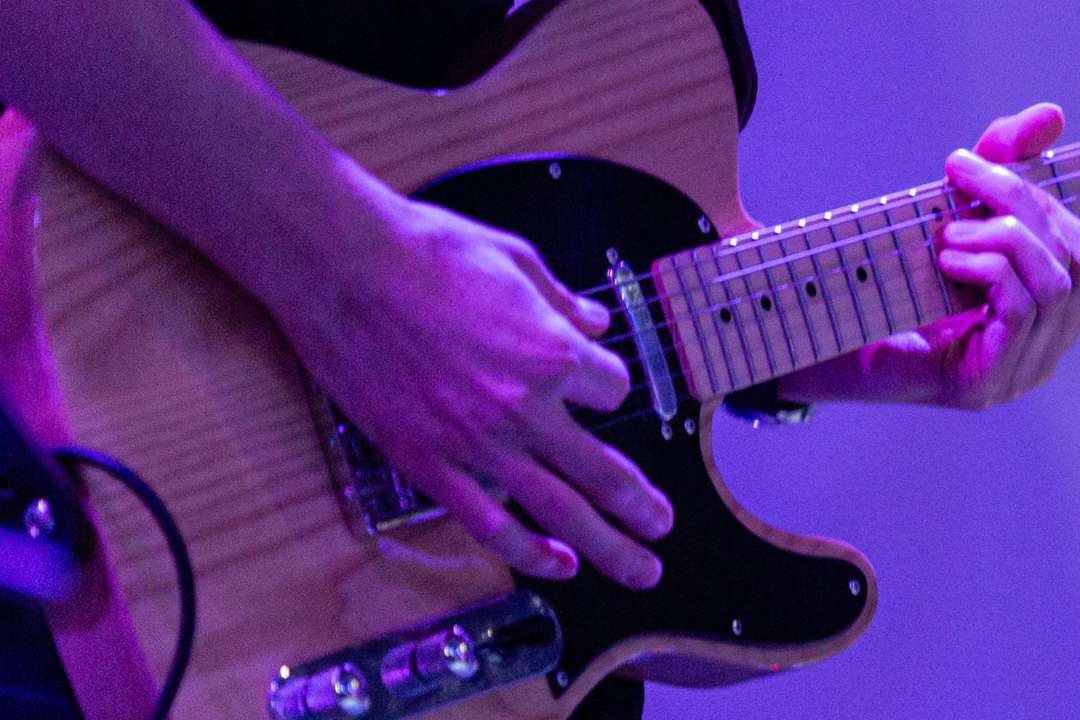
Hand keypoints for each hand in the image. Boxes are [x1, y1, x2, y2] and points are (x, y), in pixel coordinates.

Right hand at [276, 198, 672, 589]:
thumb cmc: (423, 249)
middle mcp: (524, 407)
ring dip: (609, 545)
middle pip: (605, 473)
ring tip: (639, 569)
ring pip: (559, 511)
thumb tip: (596, 323)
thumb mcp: (514, 258)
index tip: (598, 385)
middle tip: (663, 526)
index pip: (612, 390)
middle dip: (642, 507)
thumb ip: (561, 300)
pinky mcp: (428, 464)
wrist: (339, 265)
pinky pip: (489, 524)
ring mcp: (477, 443)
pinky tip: (559, 566)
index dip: (608, 385)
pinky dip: (529, 553)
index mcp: (551, 352)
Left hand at [780, 103, 1079, 407]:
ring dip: (1002, 238)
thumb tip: (1051, 115)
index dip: (1047, 200)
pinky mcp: (985, 388)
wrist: (824, 350)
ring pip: (1055, 284)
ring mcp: (1021, 375)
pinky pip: (1020, 310)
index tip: (977, 167)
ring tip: (947, 232)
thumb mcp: (954, 216)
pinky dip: (988, 270)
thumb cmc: (890, 285)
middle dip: (1024, 205)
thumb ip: (1000, 165)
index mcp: (1051, 316)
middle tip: (959, 179)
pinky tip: (945, 260)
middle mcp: (1048, 350)